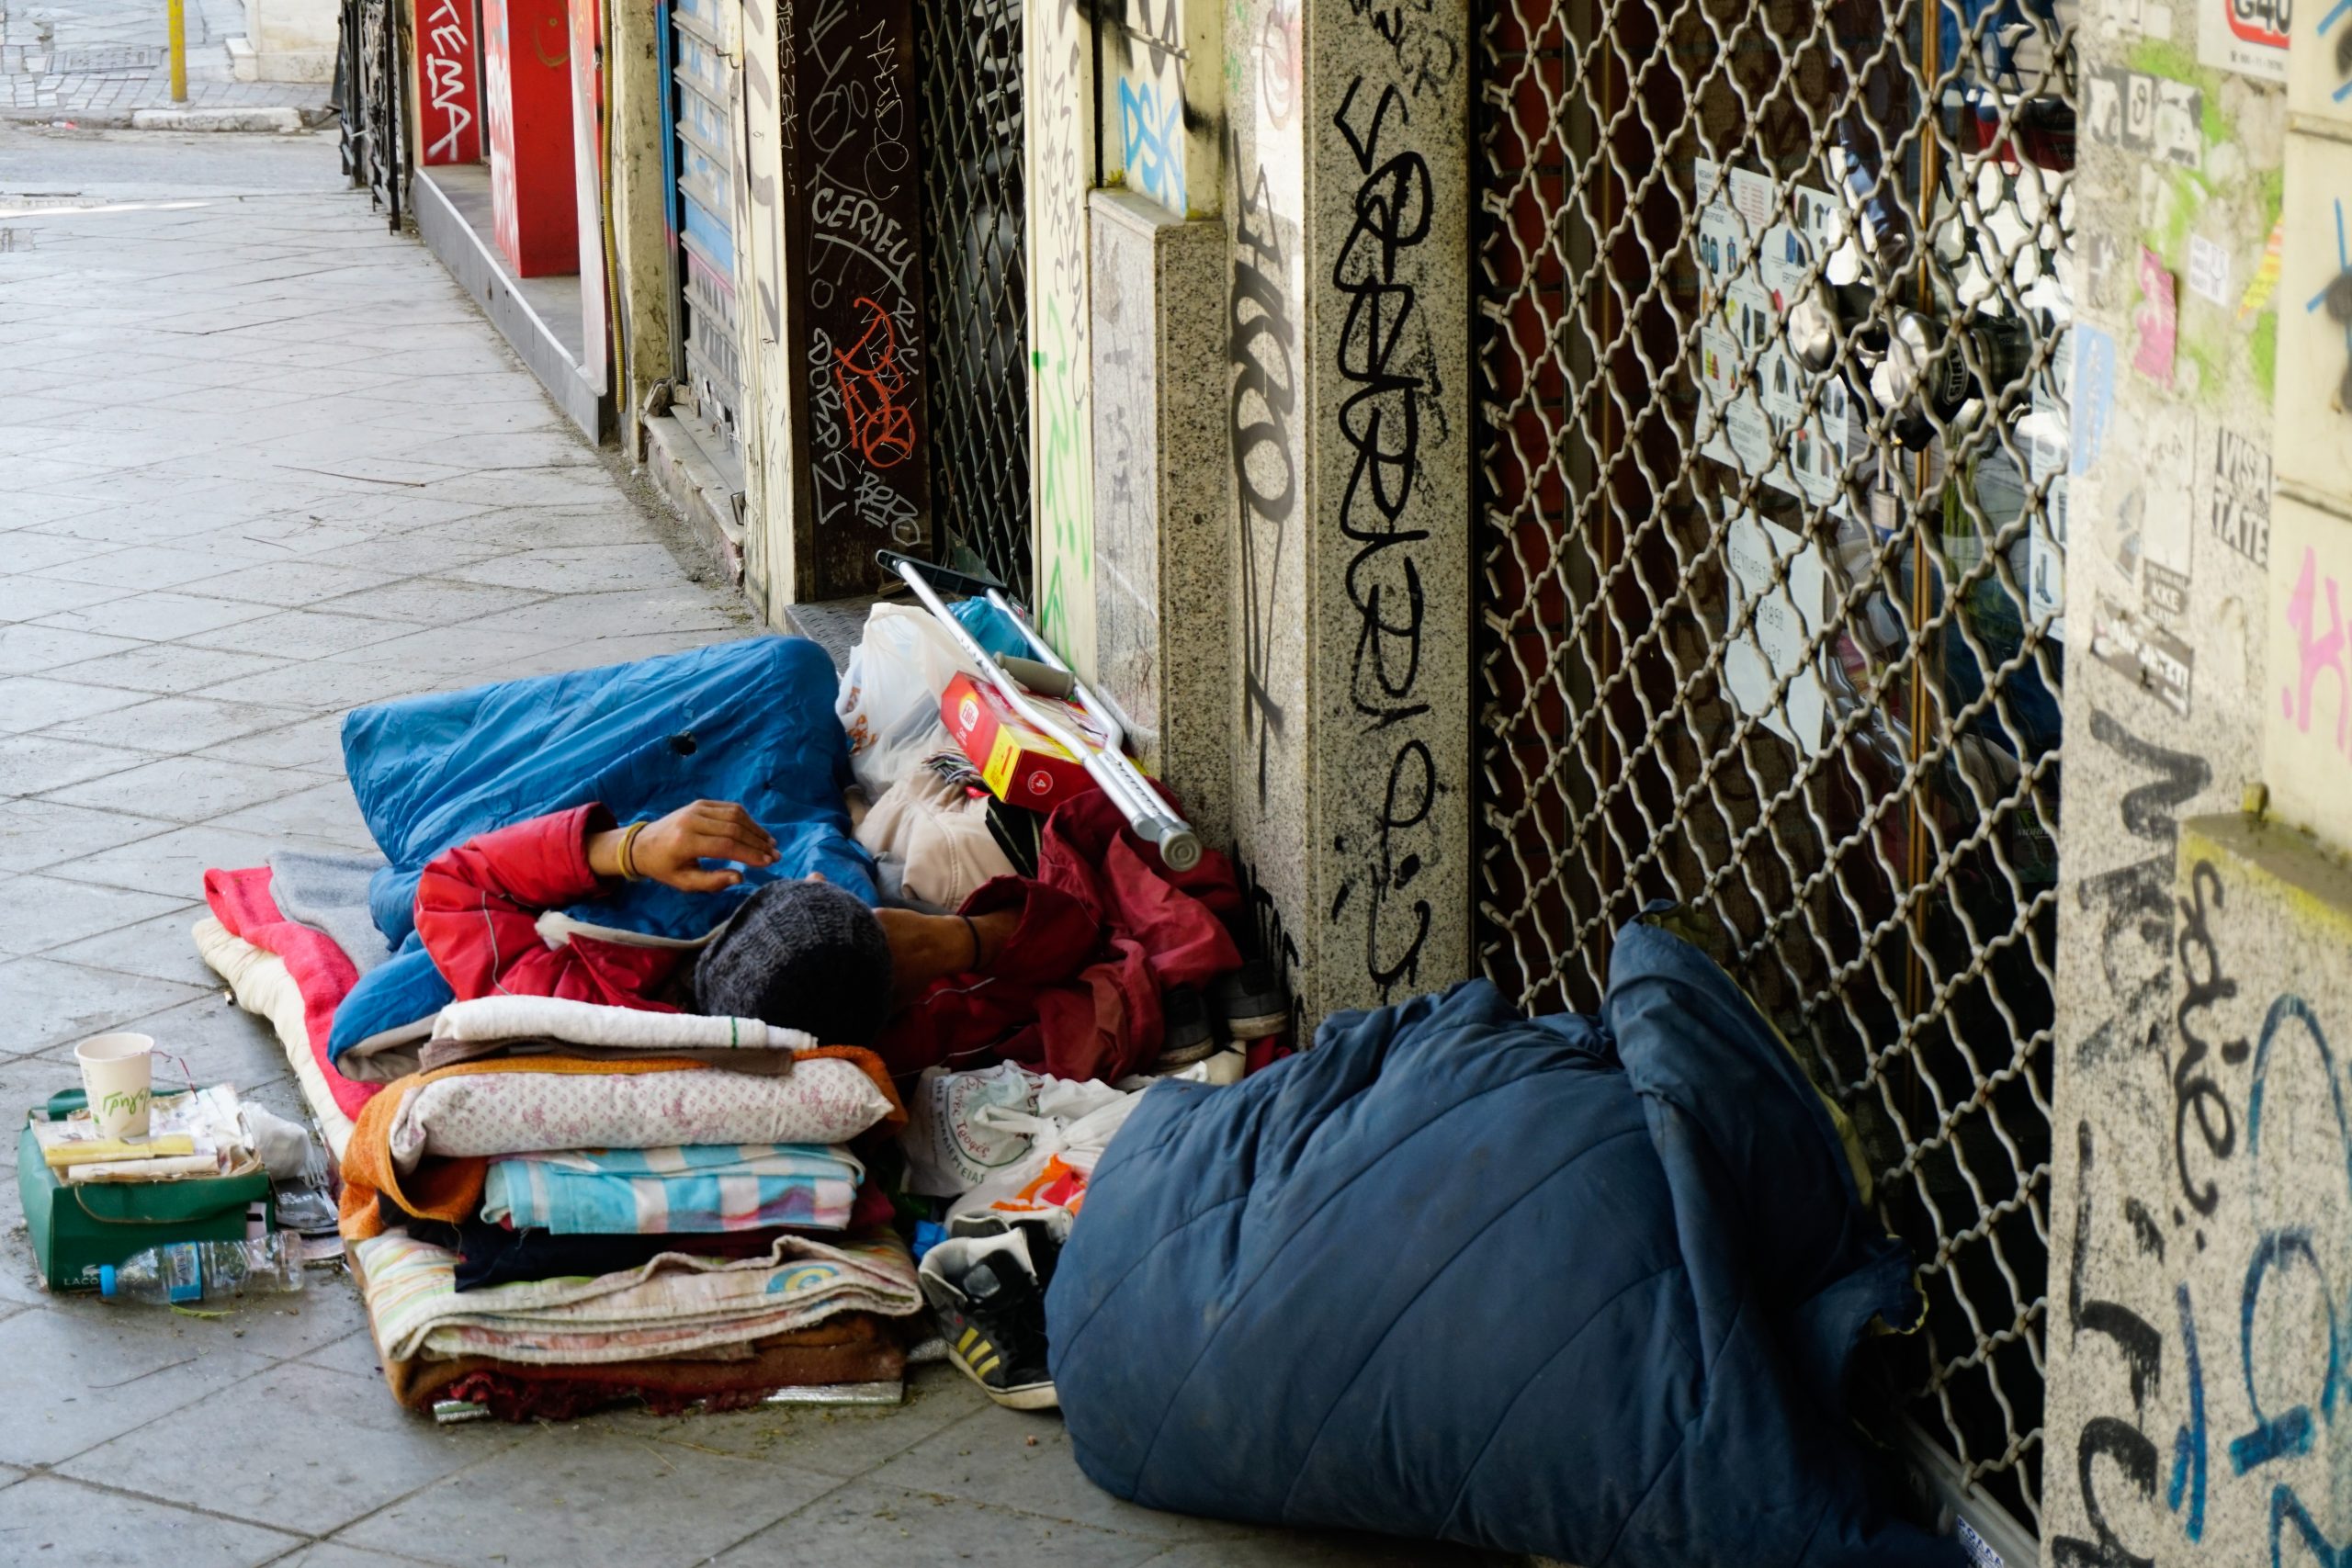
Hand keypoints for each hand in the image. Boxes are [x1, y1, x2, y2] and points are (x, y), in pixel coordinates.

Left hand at [589, 801, 778, 892]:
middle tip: (775, 855)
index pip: (726, 846)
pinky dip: (746, 819)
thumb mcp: (685, 883)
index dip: (750, 854)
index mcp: (686, 842)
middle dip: (758, 843)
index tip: (767, 863)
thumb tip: (740, 877)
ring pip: (735, 815)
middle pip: (734, 828)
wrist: (642, 844)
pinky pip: (729, 808)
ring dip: (756, 829)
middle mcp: (692, 820)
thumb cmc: (665, 868)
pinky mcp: (700, 803)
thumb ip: (713, 882)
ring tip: (770, 844)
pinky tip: (756, 832)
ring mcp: (696, 808)